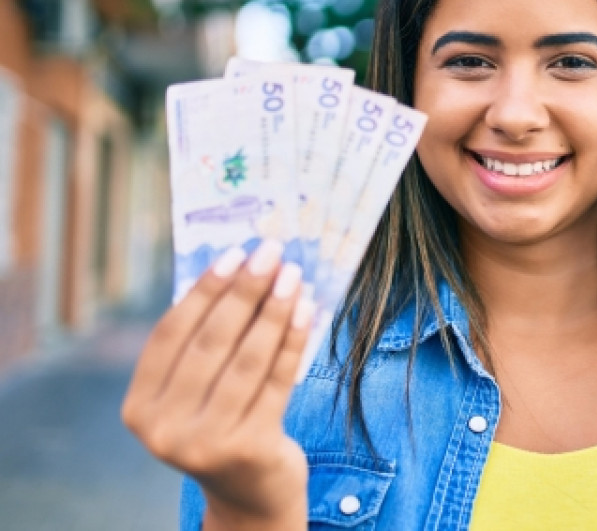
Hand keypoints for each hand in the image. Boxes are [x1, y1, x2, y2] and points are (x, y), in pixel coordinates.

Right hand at [122, 241, 313, 529]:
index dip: (202, 291)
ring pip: (247, 359)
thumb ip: (203, 345)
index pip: (170, 335)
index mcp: (139, 409)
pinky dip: (293, 340)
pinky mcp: (250, 448)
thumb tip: (237, 270)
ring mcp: (206, 442)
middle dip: (244, 291)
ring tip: (293, 276)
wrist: (250, 494)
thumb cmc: (224, 425)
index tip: (232, 254)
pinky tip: (307, 311)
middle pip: (210, 343)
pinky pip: (277, 380)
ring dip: (274, 310)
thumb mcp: (197, 393)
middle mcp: (164, 429)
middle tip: (270, 252)